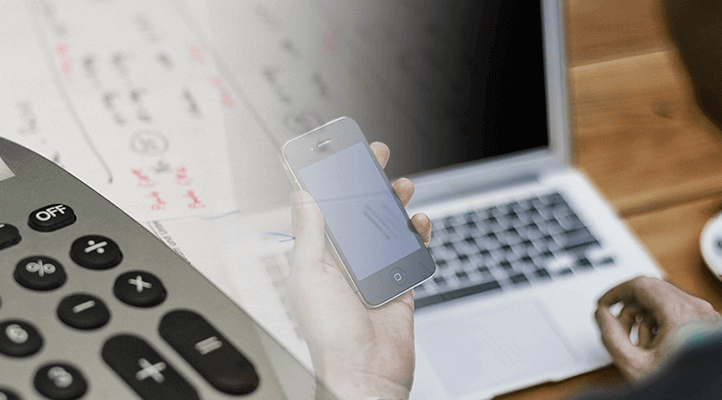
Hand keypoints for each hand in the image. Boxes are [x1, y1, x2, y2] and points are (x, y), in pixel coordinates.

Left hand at [287, 142, 430, 399]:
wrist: (365, 373)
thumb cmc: (330, 334)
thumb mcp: (309, 274)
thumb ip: (310, 233)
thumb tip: (302, 194)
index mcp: (318, 256)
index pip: (322, 208)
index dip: (328, 179)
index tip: (335, 152)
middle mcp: (345, 262)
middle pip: (357, 211)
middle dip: (366, 181)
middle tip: (375, 155)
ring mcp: (373, 272)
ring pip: (386, 227)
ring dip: (394, 203)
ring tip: (402, 185)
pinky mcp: (399, 285)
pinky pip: (411, 252)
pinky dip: (417, 234)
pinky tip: (419, 221)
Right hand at [594, 276, 720, 381]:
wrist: (712, 397)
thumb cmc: (684, 386)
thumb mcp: (635, 365)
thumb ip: (611, 336)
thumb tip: (602, 314)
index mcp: (681, 313)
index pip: (640, 285)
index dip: (615, 292)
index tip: (603, 304)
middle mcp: (698, 308)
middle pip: (652, 292)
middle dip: (630, 310)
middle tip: (618, 330)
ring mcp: (707, 315)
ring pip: (665, 302)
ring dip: (645, 319)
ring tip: (640, 346)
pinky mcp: (711, 324)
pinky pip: (679, 313)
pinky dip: (662, 324)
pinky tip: (657, 347)